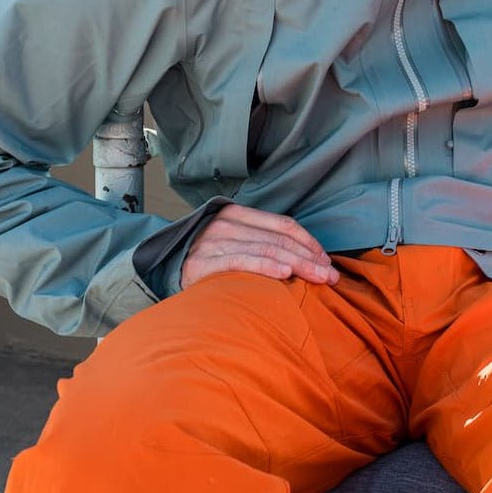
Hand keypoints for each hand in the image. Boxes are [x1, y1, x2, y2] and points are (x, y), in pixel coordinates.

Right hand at [181, 203, 340, 288]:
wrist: (160, 273)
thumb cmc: (207, 261)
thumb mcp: (235, 242)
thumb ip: (263, 242)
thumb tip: (307, 257)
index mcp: (238, 214)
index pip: (284, 225)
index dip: (310, 242)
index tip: (327, 260)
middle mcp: (226, 224)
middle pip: (280, 239)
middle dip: (310, 258)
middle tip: (331, 276)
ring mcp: (212, 242)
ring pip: (267, 250)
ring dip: (299, 265)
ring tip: (319, 278)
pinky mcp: (201, 263)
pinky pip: (242, 262)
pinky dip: (267, 268)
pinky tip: (286, 275)